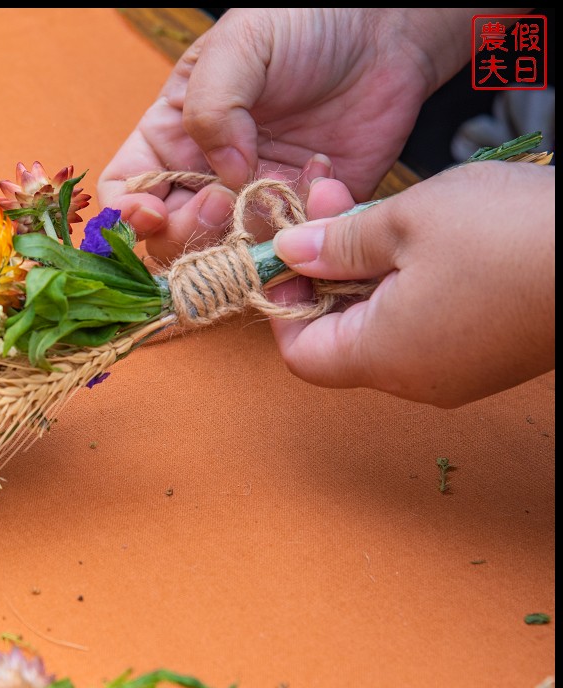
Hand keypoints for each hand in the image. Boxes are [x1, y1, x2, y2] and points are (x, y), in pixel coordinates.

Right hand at [99, 8, 471, 261]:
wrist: (382, 26)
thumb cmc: (301, 20)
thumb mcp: (240, 43)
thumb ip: (213, 105)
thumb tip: (223, 173)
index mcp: (172, 135)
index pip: (125, 190)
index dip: (128, 214)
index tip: (153, 213)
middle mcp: (206, 176)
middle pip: (170, 238)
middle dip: (189, 234)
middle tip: (222, 202)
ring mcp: (254, 201)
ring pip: (228, 256)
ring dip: (248, 238)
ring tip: (282, 190)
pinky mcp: (306, 215)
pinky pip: (294, 249)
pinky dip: (305, 232)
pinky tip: (326, 180)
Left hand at [269, 163, 555, 407]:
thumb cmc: (511, 235)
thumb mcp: (407, 221)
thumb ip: (338, 242)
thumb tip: (291, 253)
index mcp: (385, 358)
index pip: (299, 353)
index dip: (284, 301)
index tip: (287, 250)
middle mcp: (417, 379)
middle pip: (340, 334)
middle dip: (324, 266)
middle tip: (330, 201)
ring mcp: (458, 369)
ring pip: (384, 323)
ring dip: (366, 265)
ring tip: (371, 206)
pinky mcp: (490, 352)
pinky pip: (426, 322)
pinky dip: (407, 279)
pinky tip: (417, 230)